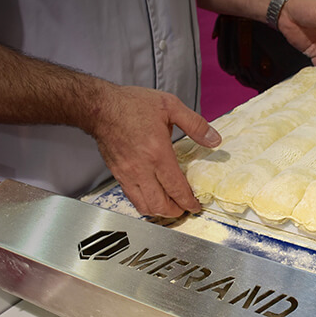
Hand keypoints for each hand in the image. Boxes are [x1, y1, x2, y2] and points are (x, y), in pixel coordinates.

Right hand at [86, 83, 220, 217]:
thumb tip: (215, 139)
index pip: (176, 188)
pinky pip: (132, 197)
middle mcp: (141, 168)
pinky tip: (152, 197)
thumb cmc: (131, 104)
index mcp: (157, 153)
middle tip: (184, 208)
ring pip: (144, 206)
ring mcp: (127, 173)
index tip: (195, 205)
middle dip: (176, 211)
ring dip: (160, 211)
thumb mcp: (170, 106)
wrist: (100, 107)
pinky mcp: (117, 174)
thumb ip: (195, 124)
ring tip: (170, 206)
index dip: (188, 202)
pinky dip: (144, 203)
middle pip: (160, 204)